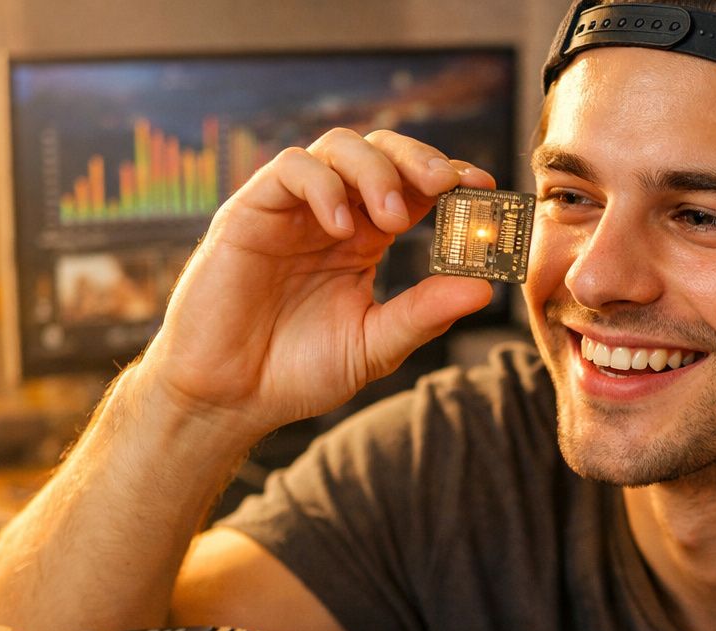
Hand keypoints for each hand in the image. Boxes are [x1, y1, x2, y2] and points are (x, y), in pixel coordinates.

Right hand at [137, 128, 496, 436]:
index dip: (450, 178)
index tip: (486, 187)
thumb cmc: (297, 372)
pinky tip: (340, 226)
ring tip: (395, 218)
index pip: (415, 188)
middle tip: (448, 184)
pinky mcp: (251, 212)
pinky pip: (290, 170)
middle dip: (420, 159)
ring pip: (338, 148)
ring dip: (375, 171)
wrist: (229, 397)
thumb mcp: (375, 344)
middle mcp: (333, 216)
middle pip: (382, 153)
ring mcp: (292, 210)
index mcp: (366, 240)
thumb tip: (484, 289)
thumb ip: (424, 313)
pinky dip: (323, 186)